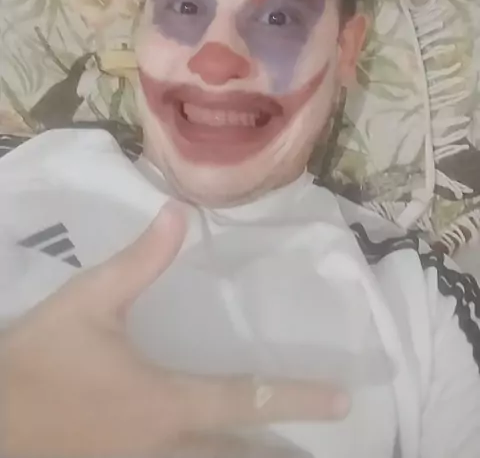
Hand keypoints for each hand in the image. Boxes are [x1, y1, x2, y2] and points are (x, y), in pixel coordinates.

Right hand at [1, 203, 348, 457]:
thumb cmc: (41, 359)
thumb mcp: (89, 302)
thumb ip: (137, 261)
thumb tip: (178, 213)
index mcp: (165, 403)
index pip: (245, 400)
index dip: (296, 398)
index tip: (342, 402)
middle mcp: (162, 444)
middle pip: (236, 457)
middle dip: (280, 452)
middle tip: (321, 441)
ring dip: (243, 457)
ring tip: (278, 448)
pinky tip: (204, 446)